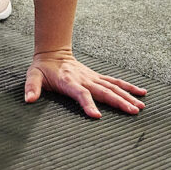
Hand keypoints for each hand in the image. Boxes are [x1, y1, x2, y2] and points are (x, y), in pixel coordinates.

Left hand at [24, 49, 147, 117]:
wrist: (53, 53)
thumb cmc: (43, 68)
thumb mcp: (33, 76)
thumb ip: (31, 88)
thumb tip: (28, 100)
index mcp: (70, 82)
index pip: (81, 94)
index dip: (88, 104)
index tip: (97, 116)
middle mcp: (85, 80)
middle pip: (104, 92)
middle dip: (119, 102)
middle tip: (133, 112)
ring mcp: (93, 78)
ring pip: (114, 87)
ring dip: (128, 96)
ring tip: (141, 106)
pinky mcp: (98, 78)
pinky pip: (116, 83)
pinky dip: (129, 87)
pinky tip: (142, 93)